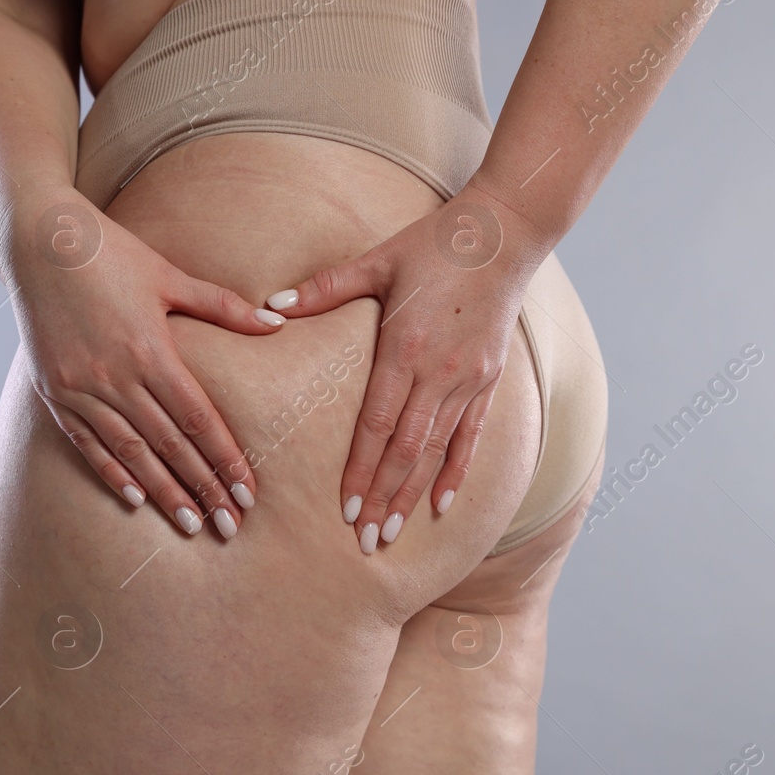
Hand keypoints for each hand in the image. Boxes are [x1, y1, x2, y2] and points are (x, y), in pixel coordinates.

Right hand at [7, 189, 285, 538]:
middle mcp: (115, 376)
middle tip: (230, 526)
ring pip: (131, 452)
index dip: (226, 460)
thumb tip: (277, 323)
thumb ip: (223, 306)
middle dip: (203, 489)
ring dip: (163, 492)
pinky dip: (111, 472)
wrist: (39, 241)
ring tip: (192, 524)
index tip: (248, 493)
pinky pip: (87, 442)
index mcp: (150, 349)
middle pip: (169, 445)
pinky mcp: (53, 391)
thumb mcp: (170, 275)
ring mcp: (80, 387)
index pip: (198, 420)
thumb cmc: (111, 253)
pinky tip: (135, 499)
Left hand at [263, 185, 544, 552]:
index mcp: (405, 347)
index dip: (360, 470)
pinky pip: (472, 437)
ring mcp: (468, 379)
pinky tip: (441, 505)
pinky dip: (456, 473)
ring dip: (413, 495)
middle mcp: (439, 372)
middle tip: (365, 542)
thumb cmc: (434, 243)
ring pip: (436, 451)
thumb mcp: (376, 259)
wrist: (504, 233)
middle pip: (406, 450)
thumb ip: (324, 288)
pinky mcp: (490, 379)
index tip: (344, 509)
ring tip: (393, 533)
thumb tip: (270, 305)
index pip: (377, 425)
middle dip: (383, 499)